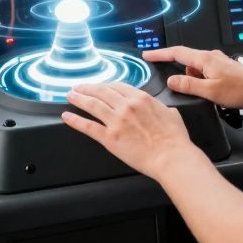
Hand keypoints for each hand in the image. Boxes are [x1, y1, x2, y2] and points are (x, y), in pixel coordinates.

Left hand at [63, 83, 202, 180]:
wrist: (171, 156)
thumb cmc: (174, 139)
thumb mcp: (171, 114)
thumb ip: (161, 108)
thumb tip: (161, 109)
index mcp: (141, 98)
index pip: (118, 86)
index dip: (106, 85)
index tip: (100, 87)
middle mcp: (126, 106)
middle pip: (101, 92)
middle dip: (88, 88)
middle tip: (79, 87)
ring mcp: (116, 121)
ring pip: (92, 105)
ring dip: (79, 98)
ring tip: (70, 96)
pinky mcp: (110, 137)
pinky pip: (88, 126)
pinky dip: (75, 120)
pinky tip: (68, 116)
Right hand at [144, 46, 242, 107]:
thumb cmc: (241, 90)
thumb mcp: (210, 91)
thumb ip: (189, 85)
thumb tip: (172, 80)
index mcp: (205, 59)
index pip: (177, 53)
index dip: (160, 53)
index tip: (147, 54)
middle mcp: (210, 56)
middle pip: (185, 59)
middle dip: (176, 69)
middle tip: (171, 81)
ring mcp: (218, 61)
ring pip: (195, 67)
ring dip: (191, 78)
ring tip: (202, 93)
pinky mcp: (223, 68)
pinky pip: (205, 71)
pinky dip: (201, 79)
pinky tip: (208, 92)